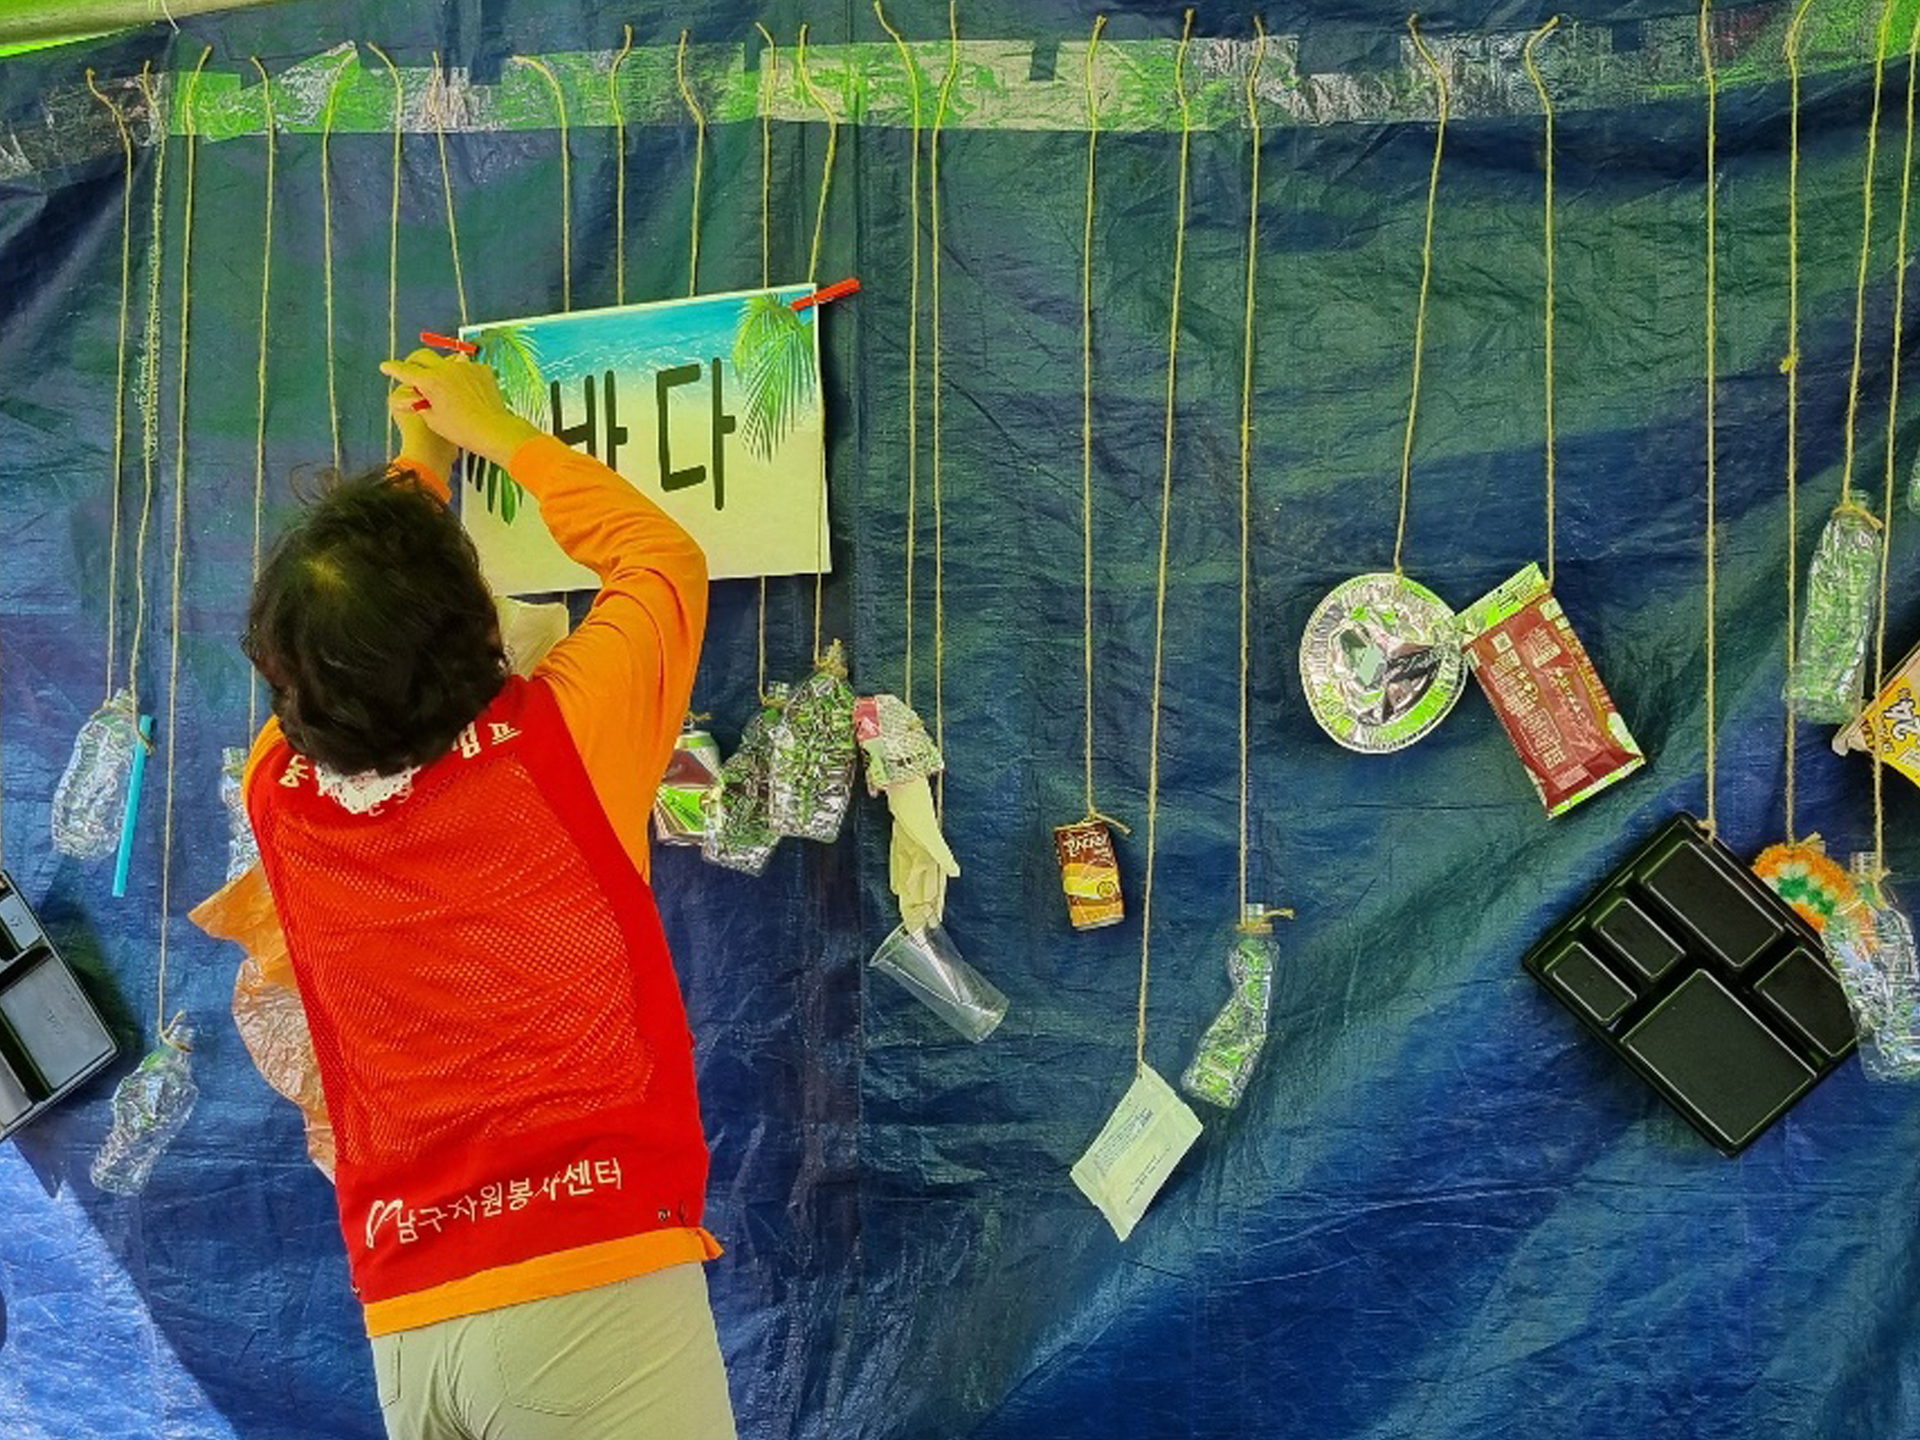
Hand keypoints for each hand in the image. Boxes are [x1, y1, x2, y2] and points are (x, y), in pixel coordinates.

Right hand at [378, 350, 542, 467]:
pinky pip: (467, 368)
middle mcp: (446, 370)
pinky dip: (462, 375)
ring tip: (441, 380)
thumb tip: (418, 397)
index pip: (405, 371)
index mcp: (430, 382)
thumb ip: (421, 404)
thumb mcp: (433, 420)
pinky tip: (465, 388)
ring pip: (447, 360)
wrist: (493, 430)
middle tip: (410, 367)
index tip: (385, 366)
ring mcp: (465, 367)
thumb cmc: (462, 430)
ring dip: (440, 367)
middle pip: (423, 356)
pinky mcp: (482, 370)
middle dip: (413, 361)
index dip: (393, 368)